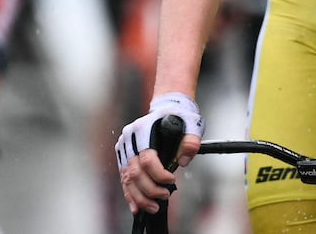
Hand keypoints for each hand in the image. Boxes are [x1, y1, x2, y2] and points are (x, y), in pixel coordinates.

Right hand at [116, 92, 203, 214]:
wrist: (167, 108)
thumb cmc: (179, 117)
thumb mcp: (191, 125)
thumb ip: (190, 142)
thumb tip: (183, 161)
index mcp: (143, 129)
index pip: (147, 158)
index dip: (159, 174)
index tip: (172, 180)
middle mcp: (129, 138)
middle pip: (135, 172)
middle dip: (150, 190)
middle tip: (165, 196)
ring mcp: (124, 147)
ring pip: (127, 178)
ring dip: (140, 197)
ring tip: (154, 207)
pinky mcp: (123, 156)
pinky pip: (124, 179)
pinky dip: (130, 195)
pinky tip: (136, 207)